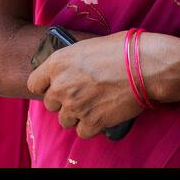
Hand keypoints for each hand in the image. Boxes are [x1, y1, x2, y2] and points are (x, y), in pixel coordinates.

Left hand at [26, 32, 143, 139]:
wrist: (144, 66)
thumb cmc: (121, 49)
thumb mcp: (87, 46)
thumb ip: (71, 62)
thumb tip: (70, 72)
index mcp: (57, 63)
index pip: (34, 83)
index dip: (46, 86)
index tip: (56, 86)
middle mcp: (61, 86)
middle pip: (50, 104)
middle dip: (63, 101)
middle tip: (82, 95)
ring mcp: (75, 106)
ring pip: (65, 121)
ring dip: (77, 115)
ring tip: (94, 105)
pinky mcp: (91, 122)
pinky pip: (82, 132)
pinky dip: (91, 126)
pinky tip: (102, 114)